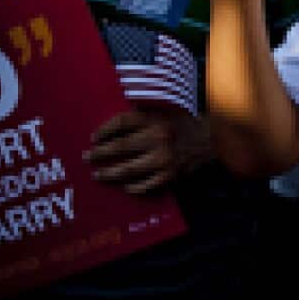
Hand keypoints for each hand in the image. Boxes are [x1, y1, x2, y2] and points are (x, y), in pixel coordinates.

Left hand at [86, 109, 211, 194]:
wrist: (211, 139)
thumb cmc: (183, 124)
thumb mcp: (164, 112)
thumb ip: (141, 114)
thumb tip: (113, 124)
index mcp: (155, 119)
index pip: (121, 123)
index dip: (104, 131)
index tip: (93, 138)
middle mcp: (157, 138)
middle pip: (120, 147)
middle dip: (100, 154)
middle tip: (87, 158)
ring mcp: (163, 159)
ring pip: (129, 169)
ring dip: (110, 173)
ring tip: (98, 175)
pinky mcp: (170, 175)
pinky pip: (146, 185)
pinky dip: (134, 187)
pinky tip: (125, 187)